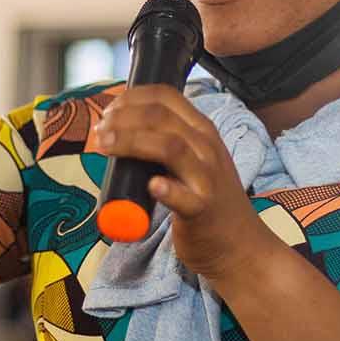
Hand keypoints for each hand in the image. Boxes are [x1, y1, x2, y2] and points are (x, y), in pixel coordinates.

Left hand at [95, 85, 279, 281]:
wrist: (239, 245)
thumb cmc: (207, 201)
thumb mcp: (196, 160)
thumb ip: (169, 142)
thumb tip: (119, 130)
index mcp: (202, 130)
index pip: (166, 96)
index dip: (132, 97)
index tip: (109, 109)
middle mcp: (206, 148)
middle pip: (161, 117)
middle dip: (123, 118)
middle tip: (100, 129)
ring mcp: (207, 178)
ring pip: (169, 146)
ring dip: (131, 141)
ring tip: (105, 144)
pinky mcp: (202, 211)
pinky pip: (184, 197)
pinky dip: (166, 189)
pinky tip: (150, 185)